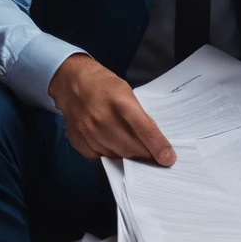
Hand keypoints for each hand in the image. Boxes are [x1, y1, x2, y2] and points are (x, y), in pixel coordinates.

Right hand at [48, 53, 175, 166]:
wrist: (71, 81)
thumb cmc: (104, 85)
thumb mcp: (126, 92)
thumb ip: (137, 115)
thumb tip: (152, 140)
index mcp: (120, 102)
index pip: (144, 130)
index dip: (158, 147)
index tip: (168, 159)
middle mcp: (103, 118)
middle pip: (131, 148)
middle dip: (146, 156)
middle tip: (155, 160)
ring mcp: (88, 131)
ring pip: (116, 156)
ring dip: (129, 158)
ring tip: (137, 156)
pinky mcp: (78, 140)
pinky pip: (99, 157)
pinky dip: (110, 156)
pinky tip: (115, 150)